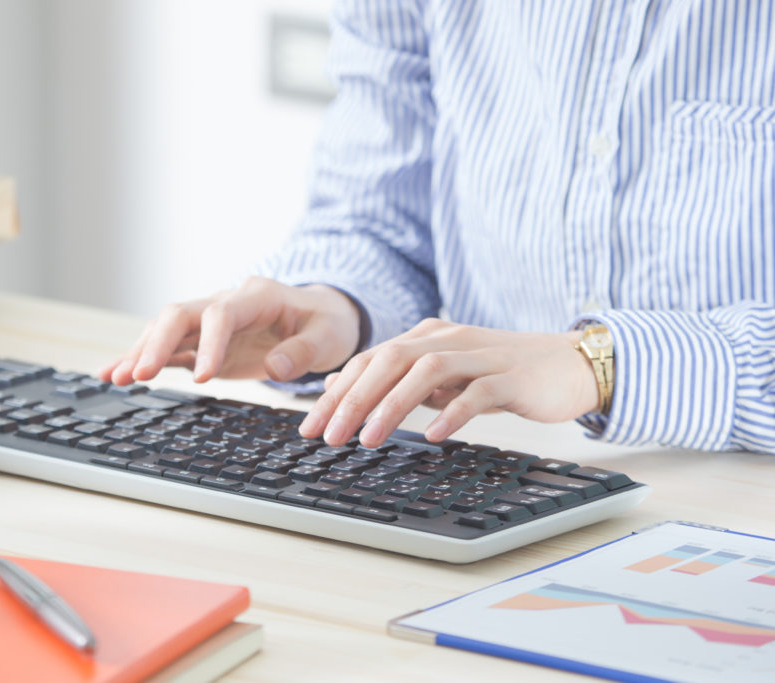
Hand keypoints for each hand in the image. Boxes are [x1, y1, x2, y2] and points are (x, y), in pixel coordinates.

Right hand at [98, 277, 361, 384]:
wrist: (319, 315)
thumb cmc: (326, 323)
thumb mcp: (329, 336)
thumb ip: (304, 352)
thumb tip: (276, 369)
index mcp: (257, 296)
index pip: (222, 313)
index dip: (209, 343)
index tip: (202, 377)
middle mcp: (225, 302)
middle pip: (180, 314)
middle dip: (156, 343)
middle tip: (139, 375)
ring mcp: (208, 322)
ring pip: (165, 329)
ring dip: (140, 352)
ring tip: (114, 377)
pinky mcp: (201, 342)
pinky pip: (167, 348)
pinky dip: (141, 359)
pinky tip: (114, 374)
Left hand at [298, 318, 599, 446]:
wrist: (569, 364)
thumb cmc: (500, 373)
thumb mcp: (440, 374)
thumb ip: (395, 378)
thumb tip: (339, 385)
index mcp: (426, 337)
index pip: (370, 361)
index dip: (337, 393)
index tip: (312, 427)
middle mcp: (448, 339)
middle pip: (389, 361)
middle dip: (353, 400)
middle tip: (330, 436)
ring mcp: (481, 355)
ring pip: (426, 371)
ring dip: (392, 406)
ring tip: (369, 440)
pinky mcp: (512, 377)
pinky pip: (478, 393)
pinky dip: (453, 413)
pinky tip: (434, 435)